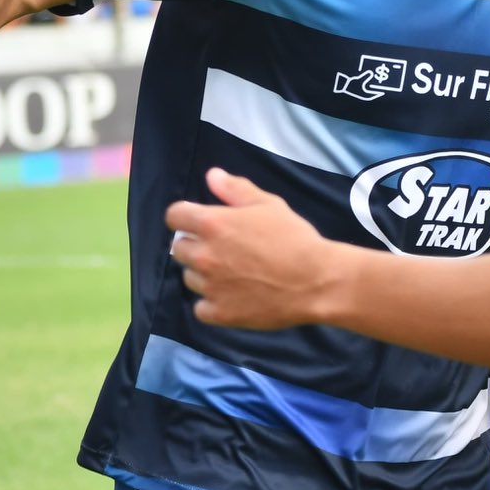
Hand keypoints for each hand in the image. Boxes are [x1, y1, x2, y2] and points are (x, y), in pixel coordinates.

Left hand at [166, 168, 348, 329]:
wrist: (314, 281)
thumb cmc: (294, 237)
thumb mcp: (269, 204)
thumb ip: (235, 189)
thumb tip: (211, 175)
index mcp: (213, 224)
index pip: (174, 215)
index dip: (186, 216)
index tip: (199, 221)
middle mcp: (204, 255)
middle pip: (179, 248)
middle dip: (195, 244)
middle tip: (224, 248)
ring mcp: (210, 287)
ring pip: (189, 277)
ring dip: (203, 273)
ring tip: (232, 272)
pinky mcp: (219, 313)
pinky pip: (200, 307)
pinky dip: (211, 302)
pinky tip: (231, 296)